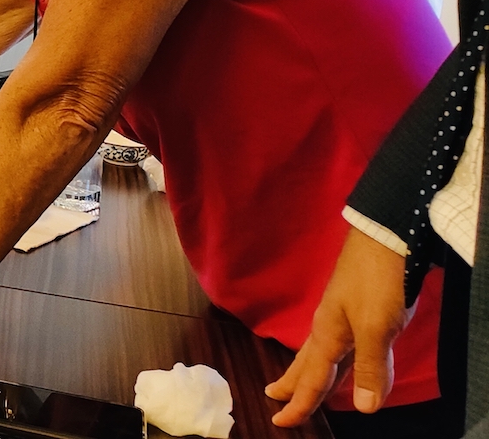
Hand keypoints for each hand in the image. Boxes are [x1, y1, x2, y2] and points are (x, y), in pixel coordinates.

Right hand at [266, 227, 408, 422]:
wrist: (385, 237)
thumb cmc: (376, 281)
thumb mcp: (378, 328)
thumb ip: (371, 368)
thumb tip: (362, 408)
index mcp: (328, 335)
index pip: (312, 378)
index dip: (300, 403)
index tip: (281, 422)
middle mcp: (328, 327)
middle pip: (306, 363)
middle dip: (291, 382)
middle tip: (273, 397)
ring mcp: (340, 315)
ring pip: (319, 352)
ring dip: (308, 370)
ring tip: (296, 380)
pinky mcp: (354, 307)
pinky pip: (336, 342)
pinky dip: (331, 357)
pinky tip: (339, 355)